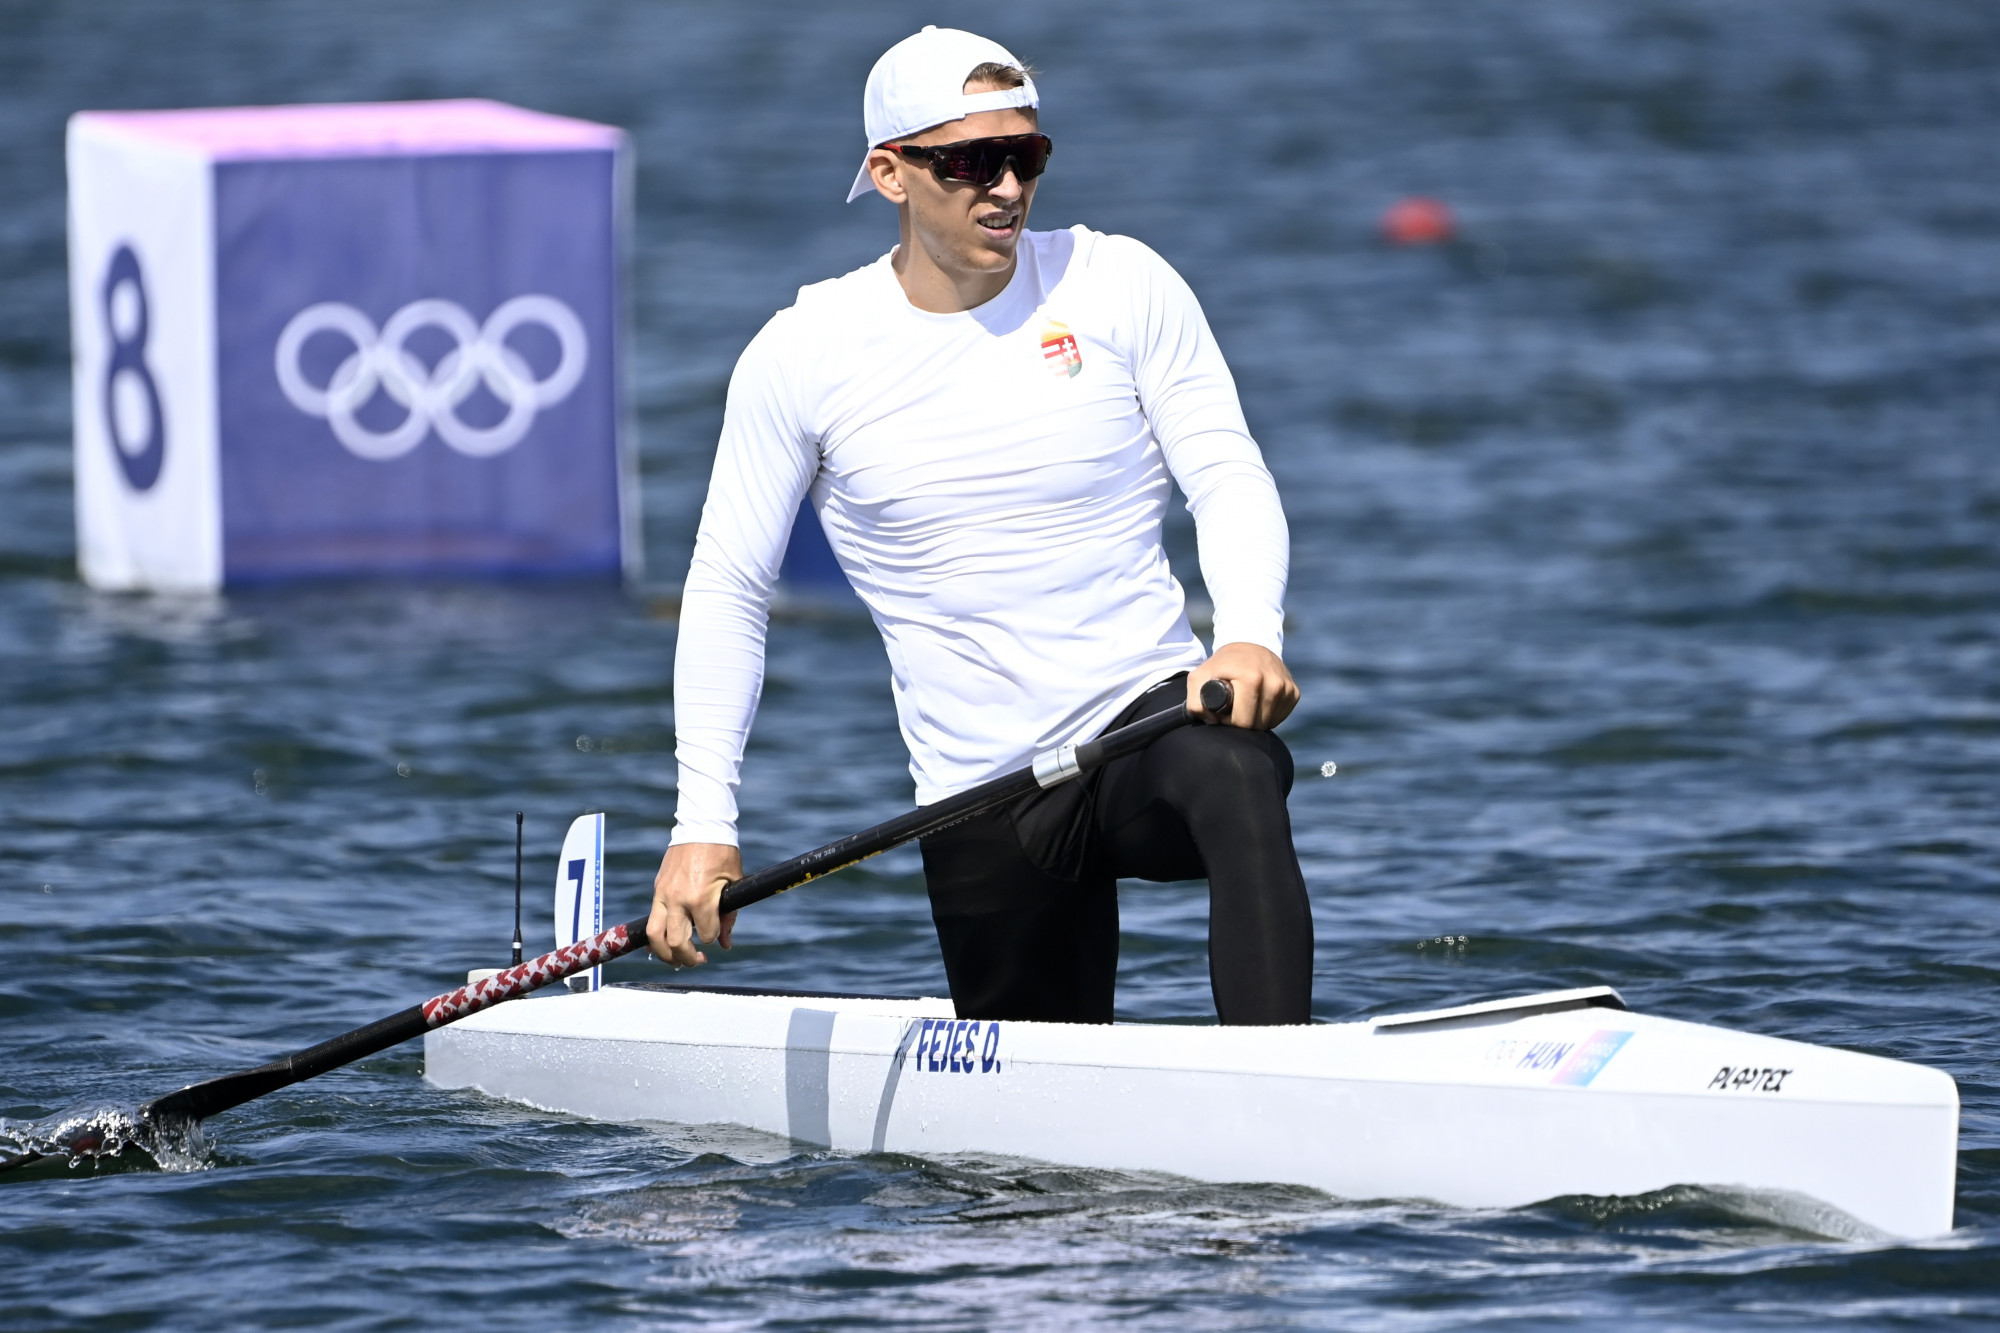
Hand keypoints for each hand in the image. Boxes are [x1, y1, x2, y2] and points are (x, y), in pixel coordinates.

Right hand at [647, 842, 741, 966]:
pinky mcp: (657, 889)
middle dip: (687, 957)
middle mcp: (678, 899)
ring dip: (664, 954)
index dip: (713, 938)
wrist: (701, 826)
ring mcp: (664, 894)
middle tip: (697, 961)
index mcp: (700, 898)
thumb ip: (728, 916)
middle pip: (676, 942)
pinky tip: (662, 945)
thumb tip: (725, 944)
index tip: (717, 933)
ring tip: (676, 961)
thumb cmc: (722, 852)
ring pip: (656, 936)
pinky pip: (651, 919)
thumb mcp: (733, 883)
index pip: (706, 934)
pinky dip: (655, 937)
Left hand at [1188, 642, 1298, 728]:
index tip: (1223, 711)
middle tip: (1233, 708)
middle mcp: (1274, 683)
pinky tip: (1258, 702)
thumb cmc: (1223, 664)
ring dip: (1255, 720)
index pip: (1243, 722)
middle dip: (1242, 723)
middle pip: (1257, 725)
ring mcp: (1287, 688)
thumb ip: (1194, 702)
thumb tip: (1211, 721)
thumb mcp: (1200, 676)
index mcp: (1252, 679)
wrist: (1250, 645)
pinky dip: (1267, 715)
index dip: (1229, 722)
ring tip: (1245, 704)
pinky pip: (1279, 717)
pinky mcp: (1294, 692)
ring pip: (1269, 723)